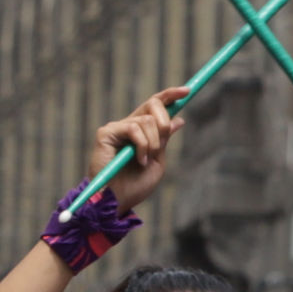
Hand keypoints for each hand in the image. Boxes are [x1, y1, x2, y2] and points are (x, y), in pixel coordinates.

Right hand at [90, 85, 187, 206]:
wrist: (118, 200)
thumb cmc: (136, 186)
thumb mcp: (158, 161)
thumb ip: (164, 140)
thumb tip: (178, 119)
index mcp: (142, 131)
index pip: (156, 106)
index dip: (171, 95)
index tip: (187, 91)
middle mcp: (129, 125)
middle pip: (153, 105)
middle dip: (164, 122)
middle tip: (160, 145)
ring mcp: (117, 128)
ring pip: (147, 120)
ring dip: (153, 143)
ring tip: (145, 161)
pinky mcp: (106, 133)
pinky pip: (133, 127)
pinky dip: (142, 145)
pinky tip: (139, 160)